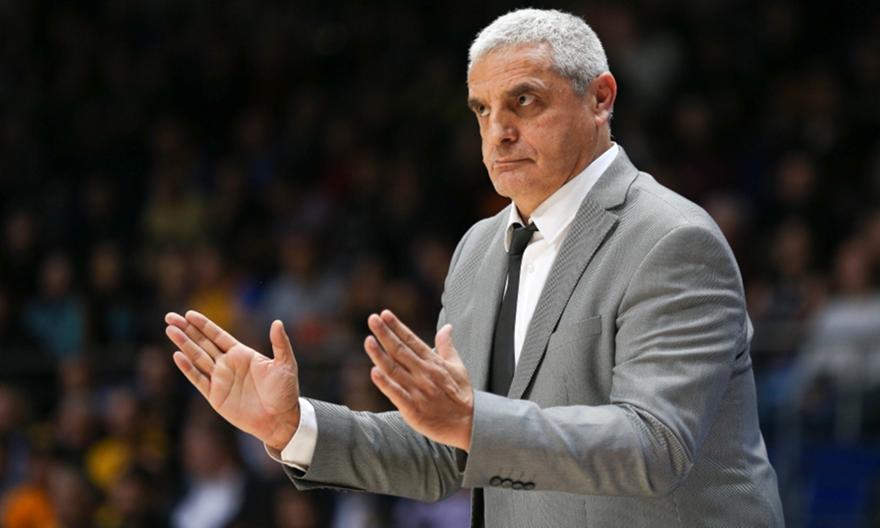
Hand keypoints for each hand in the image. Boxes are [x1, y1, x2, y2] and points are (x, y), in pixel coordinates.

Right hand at [164, 311, 300, 450]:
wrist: (280, 419)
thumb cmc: (286, 391)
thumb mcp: (286, 364)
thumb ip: (280, 343)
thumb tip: (278, 322)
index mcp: (242, 354)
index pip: (218, 336)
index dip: (203, 325)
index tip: (189, 314)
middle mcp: (228, 364)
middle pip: (203, 343)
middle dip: (187, 330)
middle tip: (170, 317)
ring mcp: (220, 380)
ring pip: (197, 358)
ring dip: (184, 344)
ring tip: (170, 330)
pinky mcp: (215, 396)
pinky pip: (198, 379)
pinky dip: (187, 368)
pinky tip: (177, 356)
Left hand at [364, 310, 473, 450]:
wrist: (469, 424)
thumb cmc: (462, 395)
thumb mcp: (458, 366)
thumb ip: (447, 346)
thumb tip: (447, 327)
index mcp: (433, 363)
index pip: (412, 340)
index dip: (397, 327)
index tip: (384, 314)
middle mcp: (424, 374)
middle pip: (400, 351)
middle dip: (385, 334)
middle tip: (372, 319)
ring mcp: (417, 391)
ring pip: (394, 370)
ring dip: (380, 355)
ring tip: (368, 340)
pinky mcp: (413, 409)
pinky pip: (396, 394)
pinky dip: (385, 384)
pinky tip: (374, 372)